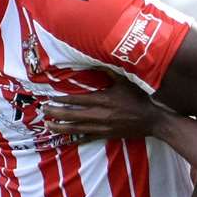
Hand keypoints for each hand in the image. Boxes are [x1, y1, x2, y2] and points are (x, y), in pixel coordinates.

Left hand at [44, 80, 162, 138]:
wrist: (152, 120)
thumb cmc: (139, 98)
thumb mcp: (125, 81)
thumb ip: (110, 70)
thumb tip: (96, 58)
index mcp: (103, 100)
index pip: (77, 100)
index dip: (62, 99)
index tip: (50, 98)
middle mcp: (100, 115)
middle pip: (72, 115)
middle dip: (56, 114)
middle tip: (43, 111)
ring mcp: (102, 127)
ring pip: (76, 128)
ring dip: (60, 127)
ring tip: (48, 125)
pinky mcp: (106, 135)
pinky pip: (87, 138)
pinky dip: (75, 138)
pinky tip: (66, 138)